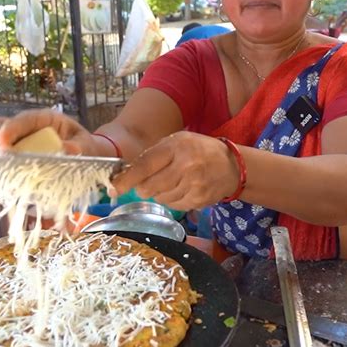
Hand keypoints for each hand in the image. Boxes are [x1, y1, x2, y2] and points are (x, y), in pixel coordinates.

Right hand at [0, 108, 97, 170]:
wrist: (84, 157)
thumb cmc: (84, 148)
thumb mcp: (86, 146)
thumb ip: (79, 147)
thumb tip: (67, 150)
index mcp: (44, 119)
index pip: (23, 119)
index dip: (10, 128)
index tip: (3, 141)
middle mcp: (24, 128)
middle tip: (1, 162)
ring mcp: (13, 142)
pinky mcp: (9, 158)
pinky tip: (0, 180)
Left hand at [111, 131, 238, 209]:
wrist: (232, 165)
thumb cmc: (200, 150)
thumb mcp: (178, 141)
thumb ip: (154, 154)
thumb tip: (127, 172)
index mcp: (177, 147)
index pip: (145, 165)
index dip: (127, 179)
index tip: (114, 187)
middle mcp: (186, 166)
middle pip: (149, 187)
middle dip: (143, 187)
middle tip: (146, 183)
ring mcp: (193, 185)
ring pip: (160, 198)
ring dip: (159, 193)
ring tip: (171, 181)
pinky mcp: (199, 200)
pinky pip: (173, 205)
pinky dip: (171, 199)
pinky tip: (180, 189)